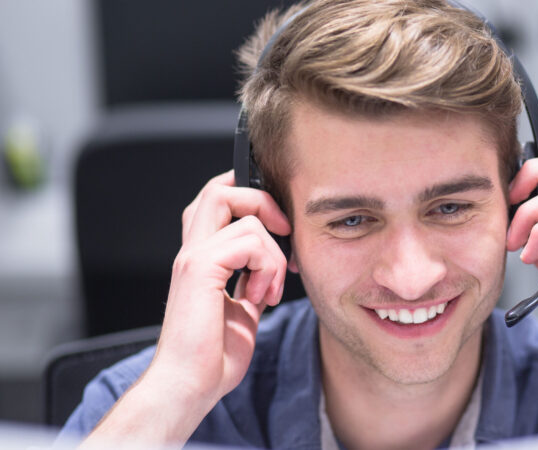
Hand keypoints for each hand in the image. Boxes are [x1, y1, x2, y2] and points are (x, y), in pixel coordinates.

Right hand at [84, 170, 290, 445]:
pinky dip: (267, 268)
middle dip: (264, 204)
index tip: (281, 227)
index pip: (217, 201)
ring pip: (245, 215)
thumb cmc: (211, 356)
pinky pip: (249, 241)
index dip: (249, 198)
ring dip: (273, 255)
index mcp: (200, 258)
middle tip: (284, 236)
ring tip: (267, 291)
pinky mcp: (199, 269)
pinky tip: (259, 298)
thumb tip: (273, 267)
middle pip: (221, 190)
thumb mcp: (241, 309)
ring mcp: (193, 257)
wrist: (189, 386)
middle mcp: (192, 251)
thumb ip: (251, 281)